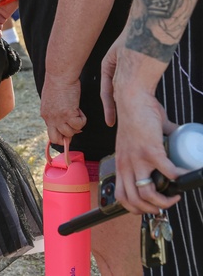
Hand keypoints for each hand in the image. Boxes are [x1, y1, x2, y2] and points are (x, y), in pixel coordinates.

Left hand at [40, 76, 85, 143]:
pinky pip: (79, 125)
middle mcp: (50, 118)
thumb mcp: (52, 101)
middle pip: (56, 139)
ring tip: (77, 111)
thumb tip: (65, 120)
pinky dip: (83, 119)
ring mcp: (58, 117)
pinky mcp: (68, 114)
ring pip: (70, 133)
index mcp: (45, 114)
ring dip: (78, 125)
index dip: (62, 134)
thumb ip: (56, 112)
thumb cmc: (58, 83)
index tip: (69, 127)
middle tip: (75, 125)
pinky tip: (80, 109)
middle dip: (67, 137)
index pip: (51, 133)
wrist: (60, 75)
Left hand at [107, 43, 184, 213]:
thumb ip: (152, 149)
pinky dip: (180, 178)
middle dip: (151, 209)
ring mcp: (137, 159)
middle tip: (165, 204)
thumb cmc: (136, 116)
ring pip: (147, 192)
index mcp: (122, 163)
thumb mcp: (137, 141)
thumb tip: (172, 148)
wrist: (132, 98)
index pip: (122, 196)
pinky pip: (168, 172)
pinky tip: (186, 174)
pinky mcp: (151, 150)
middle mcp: (126, 164)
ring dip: (164, 200)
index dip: (136, 208)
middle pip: (132, 200)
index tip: (151, 207)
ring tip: (175, 195)